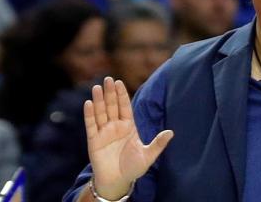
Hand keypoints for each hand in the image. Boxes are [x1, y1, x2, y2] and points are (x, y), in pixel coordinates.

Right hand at [84, 77, 172, 199]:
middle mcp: (115, 126)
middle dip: (110, 93)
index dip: (122, 95)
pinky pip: (91, 125)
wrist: (117, 182)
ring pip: (100, 112)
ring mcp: (104, 132)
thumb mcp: (148, 156)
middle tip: (108, 79)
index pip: (125, 107)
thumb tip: (171, 132)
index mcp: (128, 127)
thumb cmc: (133, 168)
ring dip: (98, 100)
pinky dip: (89, 114)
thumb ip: (158, 144)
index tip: (119, 82)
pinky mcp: (93, 140)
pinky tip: (89, 103)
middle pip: (112, 106)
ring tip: (97, 88)